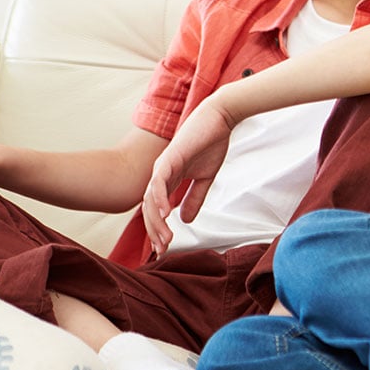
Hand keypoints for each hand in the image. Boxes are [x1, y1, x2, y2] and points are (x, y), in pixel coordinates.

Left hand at [141, 99, 235, 254]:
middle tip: (162, 250)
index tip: (164, 248)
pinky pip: (160, 182)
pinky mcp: (169, 158)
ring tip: (165, 239)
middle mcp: (160, 174)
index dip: (159, 229)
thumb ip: (194, 197)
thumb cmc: (211, 143)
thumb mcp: (205, 178)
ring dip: (157, 221)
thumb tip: (186, 220)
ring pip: (152, 199)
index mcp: (168, 179)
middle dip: (155, 231)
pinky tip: (166, 215)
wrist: (219, 119)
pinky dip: (161, 199)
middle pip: (150, 208)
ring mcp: (163, 166)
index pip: (158, 209)